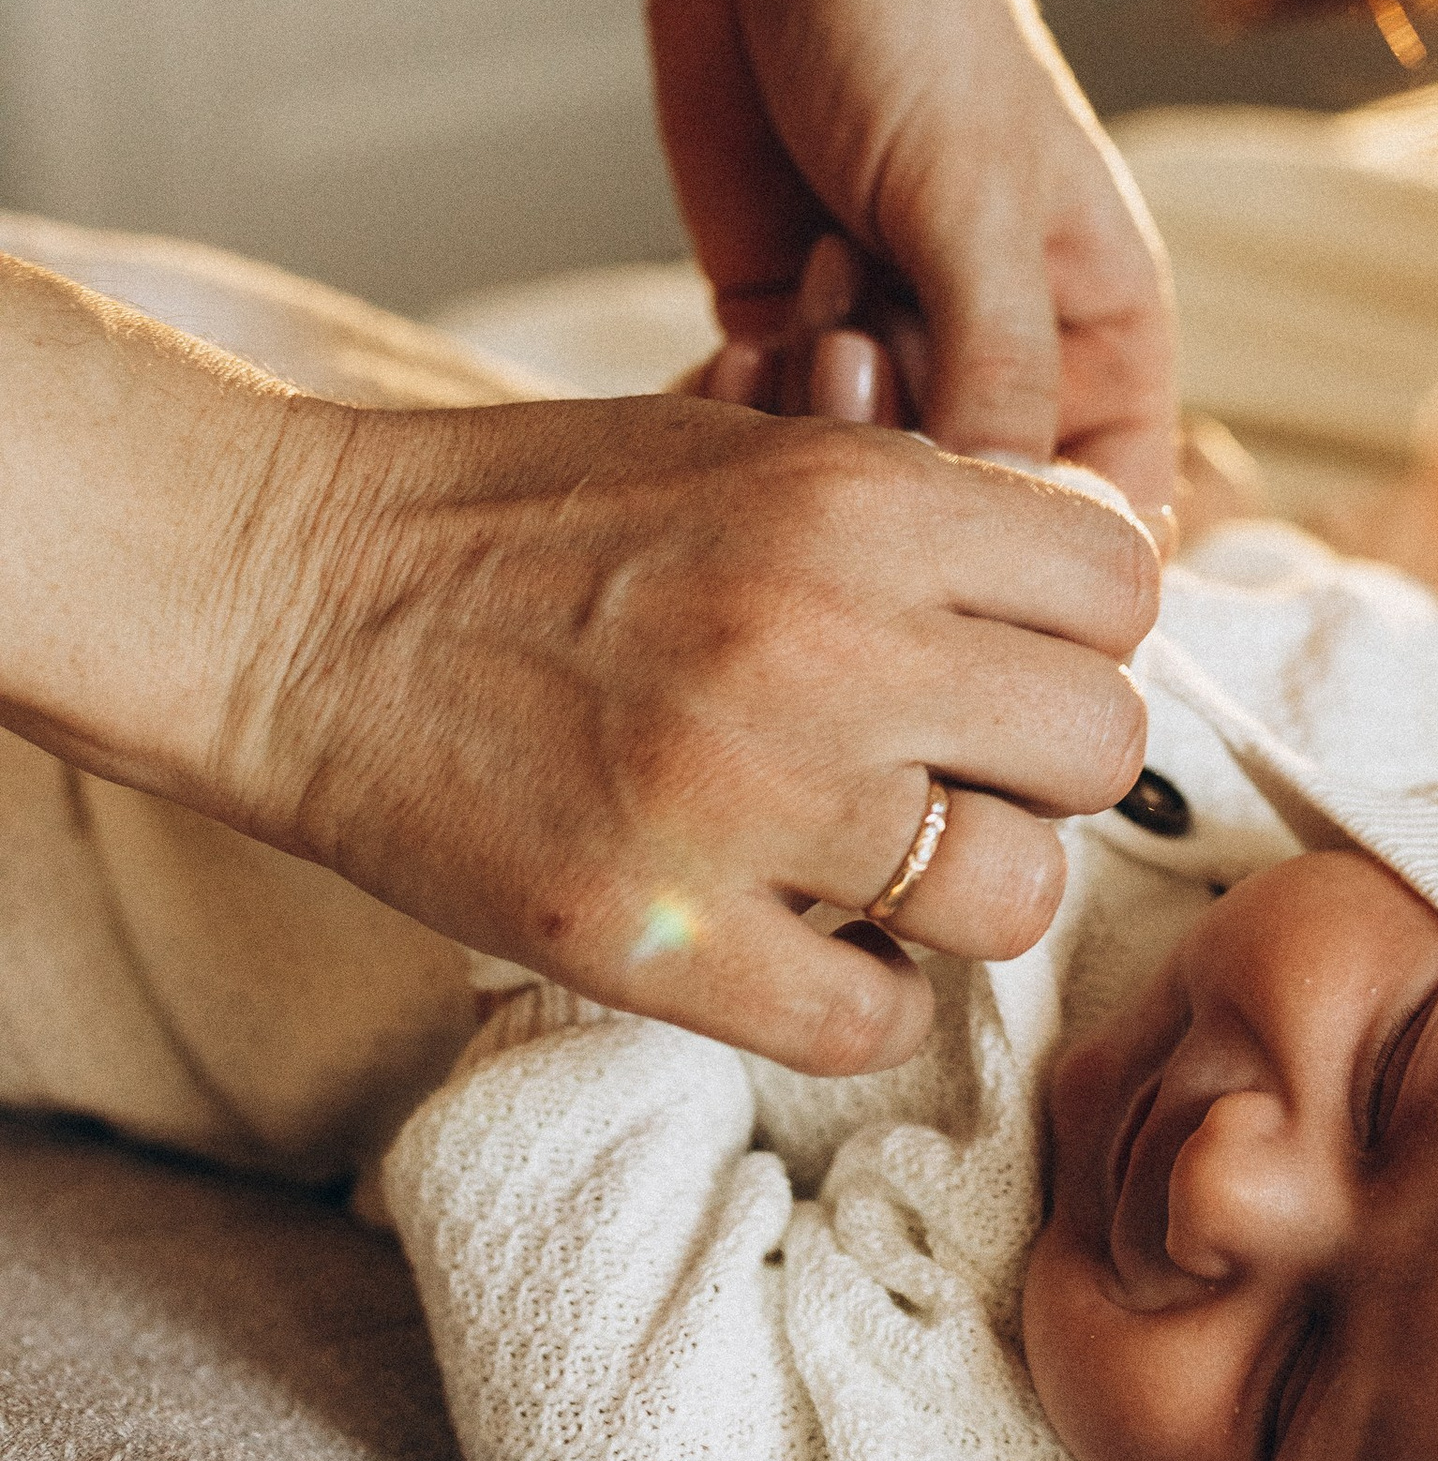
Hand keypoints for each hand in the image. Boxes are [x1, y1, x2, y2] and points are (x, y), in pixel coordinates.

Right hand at [229, 388, 1158, 1070]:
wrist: (294, 598)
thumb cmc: (530, 512)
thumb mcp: (750, 438)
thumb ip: (924, 502)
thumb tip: (1094, 579)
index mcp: (854, 498)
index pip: (1120, 580)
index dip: (1079, 625)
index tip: (1008, 650)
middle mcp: (824, 644)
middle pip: (1097, 745)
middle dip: (1039, 762)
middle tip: (952, 763)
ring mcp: (743, 804)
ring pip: (1015, 899)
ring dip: (965, 891)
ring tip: (878, 859)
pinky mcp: (657, 940)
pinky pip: (873, 1022)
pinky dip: (861, 997)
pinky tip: (804, 942)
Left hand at [643, 0, 1179, 524]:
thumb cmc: (911, 18)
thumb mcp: (974, 198)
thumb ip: (997, 370)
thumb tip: (1009, 530)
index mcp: (1105, 324)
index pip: (1108, 511)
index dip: (1049, 552)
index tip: (969, 534)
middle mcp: (1010, 352)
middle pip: (968, 514)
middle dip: (903, 455)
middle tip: (856, 343)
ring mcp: (894, 346)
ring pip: (860, 487)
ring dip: (819, 422)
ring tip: (815, 291)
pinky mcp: (789, 332)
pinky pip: (772, 439)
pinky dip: (749, 415)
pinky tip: (741, 335)